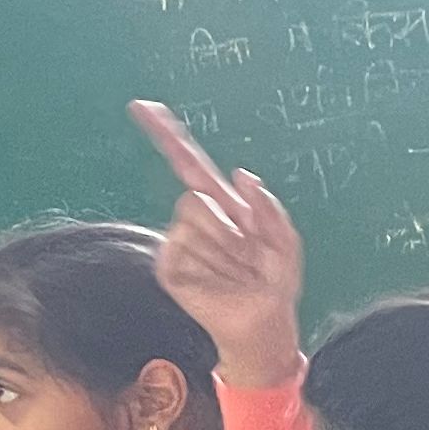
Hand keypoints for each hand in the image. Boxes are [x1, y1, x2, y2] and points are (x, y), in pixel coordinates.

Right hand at [135, 100, 306, 386]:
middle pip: (195, 199)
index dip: (167, 134)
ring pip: (192, 228)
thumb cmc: (276, 281)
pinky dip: (208, 270)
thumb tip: (243, 175)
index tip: (143, 105)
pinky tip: (219, 283)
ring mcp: (179, 242)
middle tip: (246, 255)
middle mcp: (196, 219)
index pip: (190, 163)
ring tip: (237, 273)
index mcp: (224, 205)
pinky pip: (182, 253)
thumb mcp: (286, 243)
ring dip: (224, 254)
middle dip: (228, 229)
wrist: (265, 324)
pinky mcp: (170, 268)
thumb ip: (270, 208)